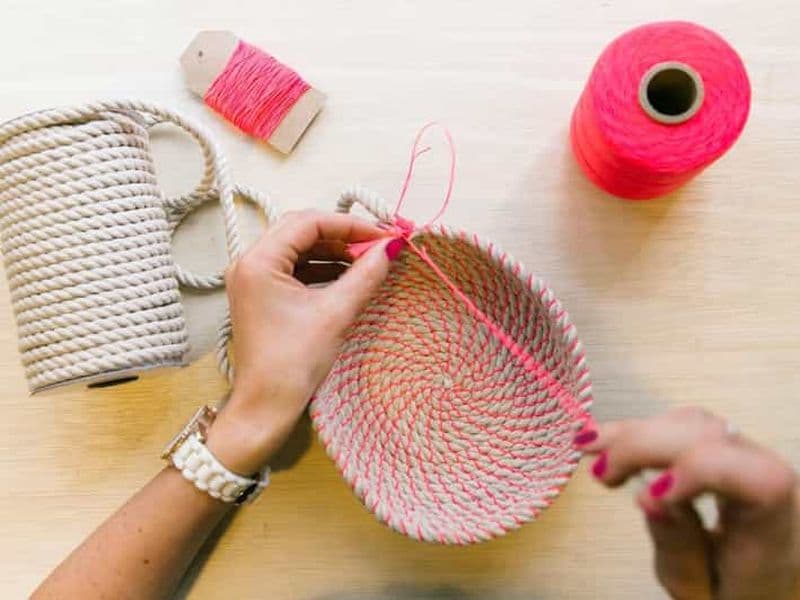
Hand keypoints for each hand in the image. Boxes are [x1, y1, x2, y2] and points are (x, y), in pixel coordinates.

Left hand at [206, 210, 398, 473]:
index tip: (383, 236)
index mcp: (259, 262)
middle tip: (377, 246)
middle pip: (301, 230)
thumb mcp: (336, 313)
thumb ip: (365, 275)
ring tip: (368, 262)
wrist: (265, 407)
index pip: (308, 222)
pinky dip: (322, 270)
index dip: (350, 225)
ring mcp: (253, 280)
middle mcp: (250, 264)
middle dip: (342, 235)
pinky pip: (295, 270)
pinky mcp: (261, 296)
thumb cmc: (294, 362)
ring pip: (299, 249)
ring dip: (333, 252)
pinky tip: (348, 278)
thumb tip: (392, 249)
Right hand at [576, 407, 799, 599]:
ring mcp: (747, 459)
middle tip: (601, 472)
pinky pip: (684, 428)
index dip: (701, 471)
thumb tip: (650, 500)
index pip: (756, 478)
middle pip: (712, 436)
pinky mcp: (724, 452)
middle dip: (647, 445)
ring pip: (693, 423)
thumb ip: (681, 551)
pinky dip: (641, 431)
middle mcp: (765, 479)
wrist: (761, 589)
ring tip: (591, 448)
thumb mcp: (701, 593)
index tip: (647, 494)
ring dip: (637, 433)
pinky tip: (607, 438)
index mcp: (773, 526)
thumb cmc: (734, 594)